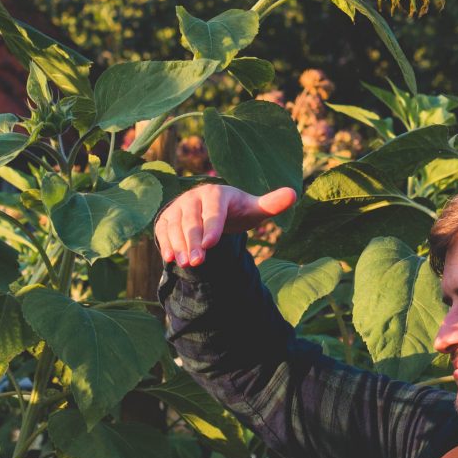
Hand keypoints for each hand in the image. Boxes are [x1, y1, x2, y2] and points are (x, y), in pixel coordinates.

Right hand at [155, 183, 297, 267]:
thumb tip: (294, 194)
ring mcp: (178, 206)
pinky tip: (170, 258)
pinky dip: (165, 243)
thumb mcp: (254, 209)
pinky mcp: (167, 217)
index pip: (213, 210)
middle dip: (194, 242)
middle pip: (192, 220)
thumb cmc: (237, 210)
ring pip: (175, 225)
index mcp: (216, 193)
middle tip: (197, 262)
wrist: (212, 207)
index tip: (212, 245)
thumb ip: (271, 204)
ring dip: (178, 244)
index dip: (212, 226)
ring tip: (184, 264)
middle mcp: (194, 197)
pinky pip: (163, 230)